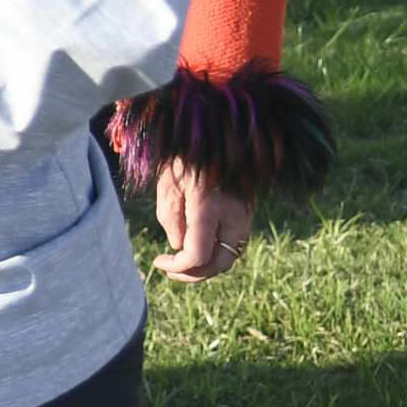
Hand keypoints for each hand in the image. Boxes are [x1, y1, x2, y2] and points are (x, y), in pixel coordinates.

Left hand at [149, 159, 256, 282]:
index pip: (198, 255)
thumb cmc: (186, 155)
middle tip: (170, 271)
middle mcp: (234, 215)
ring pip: (230, 255)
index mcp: (209, 206)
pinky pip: (234, 243)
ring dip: (206, 265)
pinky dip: (216, 252)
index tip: (158, 262)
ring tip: (180, 263)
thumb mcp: (168, 184)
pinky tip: (195, 247)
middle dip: (195, 273)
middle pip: (220, 263)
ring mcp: (245, 215)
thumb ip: (171, 219)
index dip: (178, 267)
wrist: (219, 133)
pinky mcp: (247, 213)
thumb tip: (179, 247)